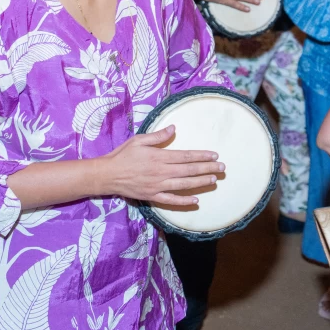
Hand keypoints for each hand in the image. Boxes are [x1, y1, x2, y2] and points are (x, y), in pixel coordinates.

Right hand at [98, 126, 225, 205]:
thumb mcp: (139, 140)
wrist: (106, 175)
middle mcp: (161, 172)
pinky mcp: (152, 196)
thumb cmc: (122, 155)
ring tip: (214, 180)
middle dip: (207, 169)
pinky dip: (184, 201)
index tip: (214, 155)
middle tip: (222, 168)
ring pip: (183, 185)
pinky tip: (196, 200)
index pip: (185, 156)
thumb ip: (157, 136)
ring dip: (200, 183)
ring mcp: (157, 186)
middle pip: (188, 171)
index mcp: (159, 157)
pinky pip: (171, 200)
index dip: (201, 156)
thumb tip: (173, 128)